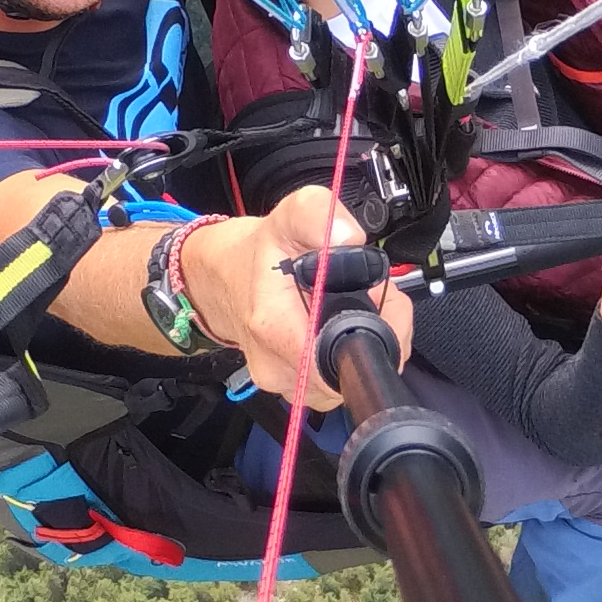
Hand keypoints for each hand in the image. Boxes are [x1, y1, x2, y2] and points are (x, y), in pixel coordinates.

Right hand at [183, 183, 409, 408]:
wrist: (225, 277)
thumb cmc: (259, 253)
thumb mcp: (289, 215)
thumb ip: (319, 216)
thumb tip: (348, 237)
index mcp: (275, 327)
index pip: (342, 356)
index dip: (377, 329)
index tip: (375, 301)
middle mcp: (276, 364)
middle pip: (351, 371)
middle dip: (375, 334)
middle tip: (368, 298)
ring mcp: (282, 382)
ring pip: (345, 379)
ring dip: (361, 345)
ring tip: (351, 308)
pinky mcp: (290, 387)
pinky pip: (332, 381)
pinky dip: (343, 354)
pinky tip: (337, 326)